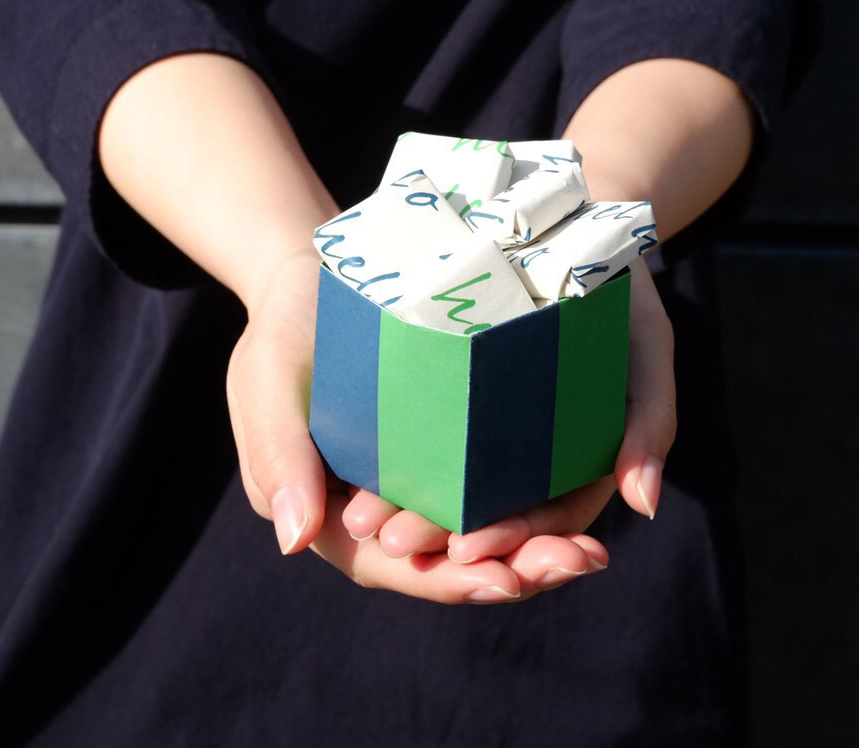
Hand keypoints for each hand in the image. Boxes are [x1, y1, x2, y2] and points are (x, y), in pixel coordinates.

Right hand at [225, 248, 556, 602]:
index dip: (450, 581)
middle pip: (451, 564)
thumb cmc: (285, 328)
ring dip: (536, 547)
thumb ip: (276, 455)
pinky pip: (498, 488)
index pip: (395, 567)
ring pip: (482, 534)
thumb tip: (296, 541)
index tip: (507, 581)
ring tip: (590, 551)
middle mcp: (383, 515)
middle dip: (515, 571)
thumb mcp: (268, 378)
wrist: (316, 276)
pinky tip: (587, 496)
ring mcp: (422, 484)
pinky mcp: (453, 451)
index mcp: (332, 518)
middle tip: (579, 562)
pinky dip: (535, 500)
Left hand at [337, 258, 676, 583]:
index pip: (547, 523)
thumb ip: (650, 424)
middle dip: (441, 541)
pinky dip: (396, 461)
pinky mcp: (451, 398)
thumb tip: (643, 506)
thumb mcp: (647, 349)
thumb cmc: (620, 291)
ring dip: (410, 513)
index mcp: (581, 465)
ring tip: (367, 520)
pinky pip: (423, 441)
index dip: (510, 542)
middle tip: (394, 542)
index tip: (466, 551)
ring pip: (450, 491)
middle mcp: (530, 458)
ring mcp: (490, 431)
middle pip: (489, 518)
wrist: (570, 219)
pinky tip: (357, 472)